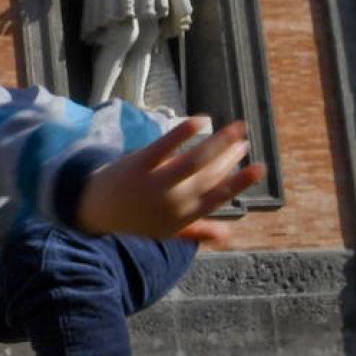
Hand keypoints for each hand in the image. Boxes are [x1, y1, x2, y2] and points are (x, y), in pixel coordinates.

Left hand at [76, 118, 265, 243]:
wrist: (95, 210)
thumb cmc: (136, 219)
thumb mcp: (166, 231)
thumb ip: (197, 231)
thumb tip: (229, 235)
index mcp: (184, 215)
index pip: (218, 197)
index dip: (240, 182)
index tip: (260, 167)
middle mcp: (173, 201)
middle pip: (210, 175)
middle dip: (231, 156)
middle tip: (244, 139)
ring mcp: (156, 183)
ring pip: (194, 161)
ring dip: (219, 143)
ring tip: (236, 127)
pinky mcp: (138, 165)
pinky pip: (164, 147)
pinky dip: (183, 133)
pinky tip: (201, 120)